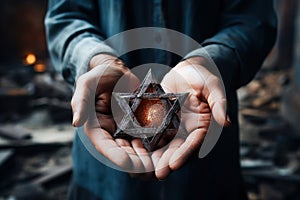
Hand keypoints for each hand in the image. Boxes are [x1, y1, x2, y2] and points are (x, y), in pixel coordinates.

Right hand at [71, 54, 153, 174]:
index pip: (104, 146)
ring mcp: (126, 130)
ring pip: (136, 148)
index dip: (115, 156)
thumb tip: (75, 123)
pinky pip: (147, 137)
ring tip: (159, 163)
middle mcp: (111, 132)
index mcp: (96, 127)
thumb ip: (80, 102)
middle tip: (149, 169)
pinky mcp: (139, 124)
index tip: (128, 164)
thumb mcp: (86, 84)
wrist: (117, 71)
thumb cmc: (99, 75)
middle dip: (135, 162)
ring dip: (146, 157)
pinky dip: (155, 144)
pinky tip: (165, 148)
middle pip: (122, 152)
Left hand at [152, 56, 228, 179]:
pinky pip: (152, 130)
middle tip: (156, 173)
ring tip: (143, 166)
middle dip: (167, 161)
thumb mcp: (213, 87)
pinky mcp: (161, 119)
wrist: (189, 69)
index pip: (194, 143)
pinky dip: (145, 139)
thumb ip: (219, 104)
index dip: (184, 154)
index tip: (173, 165)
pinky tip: (134, 146)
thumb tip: (227, 123)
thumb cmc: (204, 76)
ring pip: (163, 143)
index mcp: (202, 126)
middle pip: (177, 148)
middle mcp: (187, 129)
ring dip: (154, 155)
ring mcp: (173, 125)